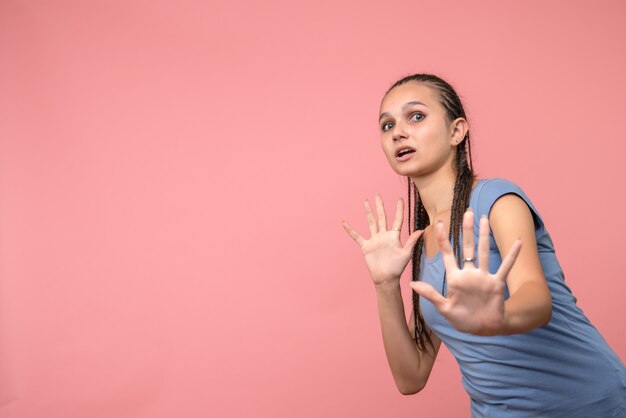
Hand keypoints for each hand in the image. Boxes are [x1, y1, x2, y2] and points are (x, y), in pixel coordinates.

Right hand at [342, 195, 423, 285]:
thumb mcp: (406, 253)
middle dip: (380, 206)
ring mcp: (374, 240)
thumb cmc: (398, 268)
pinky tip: (344, 223)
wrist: (386, 278)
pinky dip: (350, 230)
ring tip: (365, 202)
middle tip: (377, 195)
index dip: (399, 209)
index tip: (400, 199)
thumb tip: (422, 230)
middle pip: (381, 217)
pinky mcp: (366, 246)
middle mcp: (384, 236)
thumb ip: (412, 241)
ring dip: (368, 212)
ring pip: (370, 223)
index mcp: (394, 236)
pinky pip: (357, 236)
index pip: (397, 220)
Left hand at [409, 209, 521, 335]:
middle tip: (467, 212)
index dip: (442, 239)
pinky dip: (512, 255)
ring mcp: (483, 277)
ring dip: (484, 236)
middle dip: (467, 230)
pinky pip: (505, 267)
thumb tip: (411, 283)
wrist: (483, 329)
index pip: (447, 254)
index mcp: (455, 278)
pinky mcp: (496, 283)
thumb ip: (430, 294)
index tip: (437, 223)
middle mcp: (469, 274)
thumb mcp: (444, 308)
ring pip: (484, 252)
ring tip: (484, 219)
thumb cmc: (462, 319)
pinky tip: (518, 241)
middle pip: (467, 247)